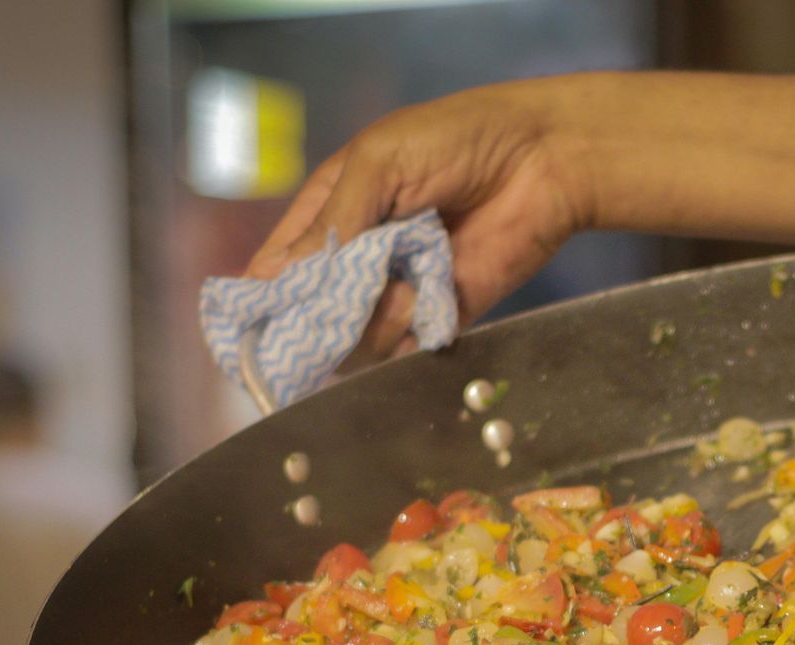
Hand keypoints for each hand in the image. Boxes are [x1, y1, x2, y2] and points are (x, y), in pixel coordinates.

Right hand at [248, 83, 589, 364]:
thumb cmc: (455, 141)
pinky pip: (404, 352)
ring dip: (369, 322)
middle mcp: (357, 262)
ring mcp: (396, 294)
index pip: (277, 269)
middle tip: (340, 299)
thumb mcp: (378, 163)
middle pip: (310, 318)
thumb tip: (274, 279)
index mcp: (331, 213)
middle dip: (315, 318)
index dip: (261, 299)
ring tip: (403, 283)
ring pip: (353, 344)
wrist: (542, 161)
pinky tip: (425, 298)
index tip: (252, 323)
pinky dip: (407, 335)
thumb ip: (332, 221)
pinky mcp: (438, 319)